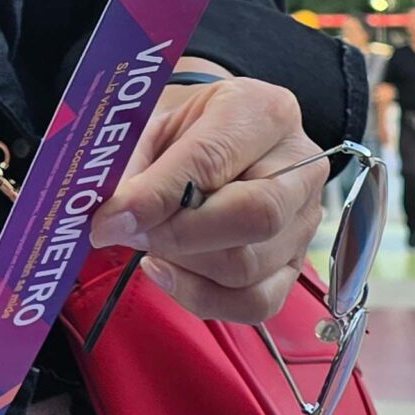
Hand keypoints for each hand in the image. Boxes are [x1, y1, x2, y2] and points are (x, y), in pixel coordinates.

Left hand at [88, 75, 325, 324]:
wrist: (214, 133)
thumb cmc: (184, 126)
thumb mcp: (152, 121)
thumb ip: (132, 163)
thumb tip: (112, 216)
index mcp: (264, 111)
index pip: (213, 160)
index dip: (157, 197)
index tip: (110, 219)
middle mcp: (300, 164)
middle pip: (253, 217)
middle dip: (176, 235)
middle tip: (127, 233)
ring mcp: (305, 218)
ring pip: (249, 266)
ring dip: (184, 265)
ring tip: (146, 242)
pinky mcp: (296, 263)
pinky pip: (255, 302)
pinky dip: (200, 296)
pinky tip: (166, 269)